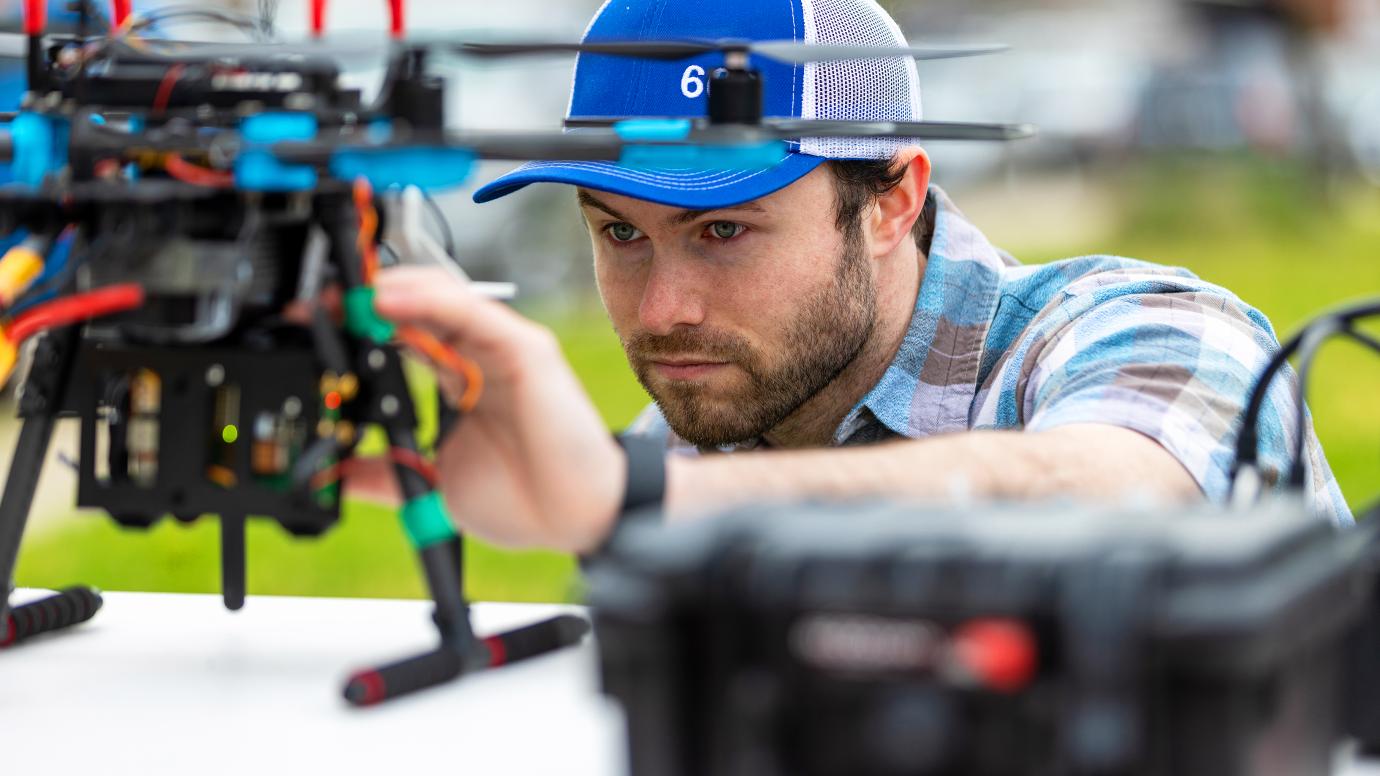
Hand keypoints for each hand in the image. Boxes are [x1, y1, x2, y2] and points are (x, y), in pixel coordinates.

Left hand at [344, 266, 624, 553]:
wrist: (576, 519)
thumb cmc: (525, 499)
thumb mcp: (433, 485)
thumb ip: (386, 472)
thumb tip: (335, 475)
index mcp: (457, 380)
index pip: (401, 334)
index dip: (357, 324)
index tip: (309, 325)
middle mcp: (479, 355)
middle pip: (416, 305)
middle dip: (363, 299)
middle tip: (316, 303)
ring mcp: (503, 347)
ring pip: (442, 296)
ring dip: (390, 290)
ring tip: (347, 295)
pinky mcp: (525, 348)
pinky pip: (473, 312)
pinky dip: (430, 300)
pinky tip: (391, 300)